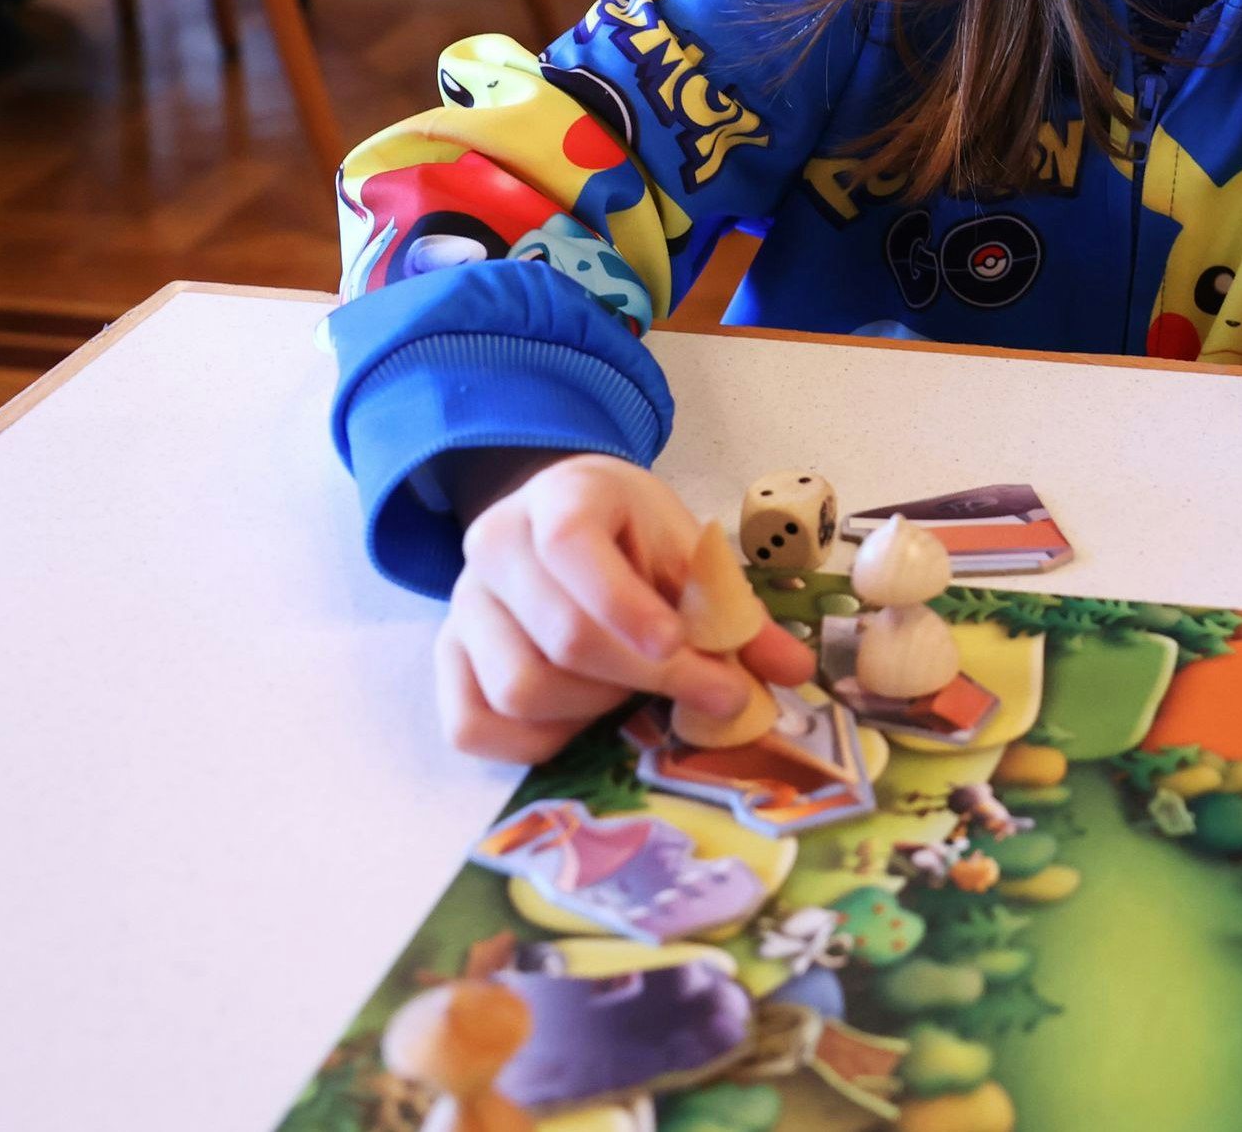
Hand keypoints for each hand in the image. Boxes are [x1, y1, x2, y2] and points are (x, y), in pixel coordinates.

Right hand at [435, 453, 761, 762]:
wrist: (565, 519)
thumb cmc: (633, 535)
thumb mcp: (687, 549)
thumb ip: (734, 608)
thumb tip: (793, 670)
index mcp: (558, 499)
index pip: (573, 550)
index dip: (628, 608)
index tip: (682, 647)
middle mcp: (493, 548)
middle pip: (559, 638)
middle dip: (645, 677)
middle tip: (709, 692)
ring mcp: (461, 607)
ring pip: (518, 690)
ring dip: (594, 708)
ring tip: (634, 689)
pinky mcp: (447, 660)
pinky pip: (472, 727)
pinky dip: (535, 742)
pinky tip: (583, 720)